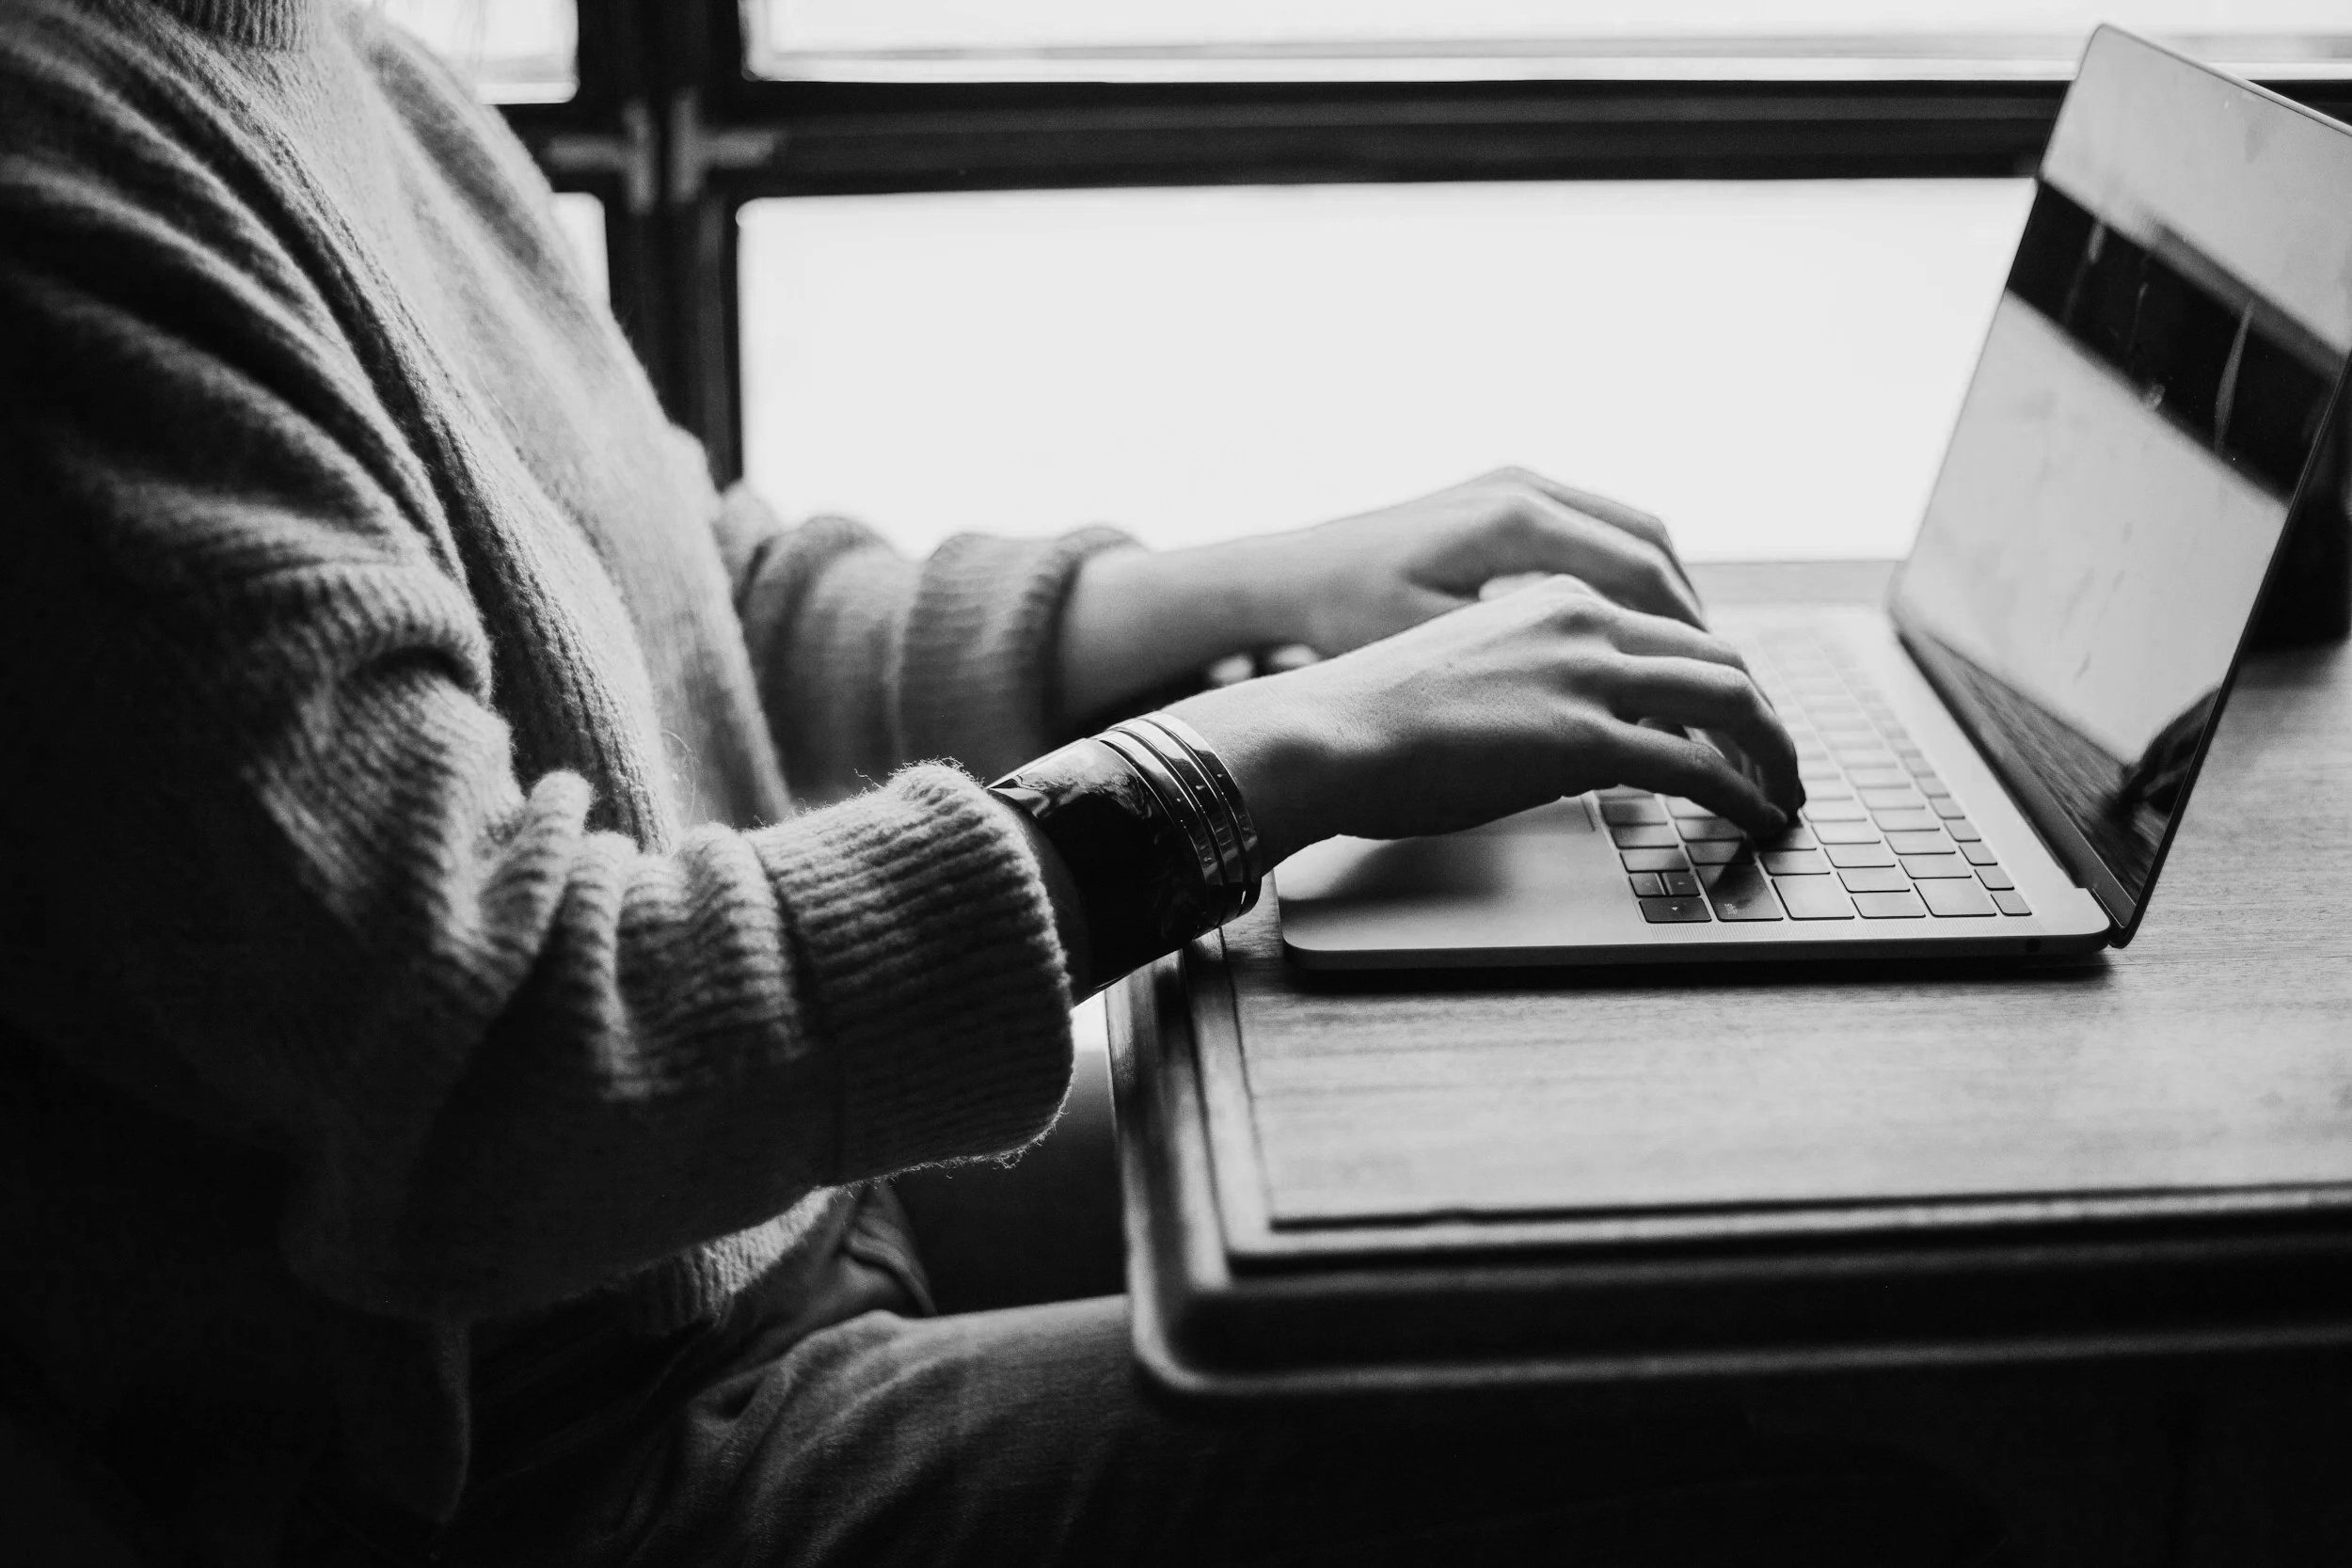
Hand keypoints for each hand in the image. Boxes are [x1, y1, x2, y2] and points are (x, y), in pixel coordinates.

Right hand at [1167, 576, 1799, 867]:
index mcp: (1555, 598)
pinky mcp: (1583, 737)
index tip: (1735, 723)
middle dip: (1765, 716)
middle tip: (1781, 763)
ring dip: (1772, 751)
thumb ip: (1536, 686)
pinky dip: (1742, 794)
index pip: (1672, 630)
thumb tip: (1572, 740)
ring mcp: (1587, 674)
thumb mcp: (1470, 672)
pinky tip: (1755, 819)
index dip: (1719, 679)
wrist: (1324, 731)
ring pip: (1728, 699)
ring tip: (1784, 794)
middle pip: (1719, 657)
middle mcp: (1583, 620)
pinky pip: (1698, 765)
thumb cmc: (1371, 717)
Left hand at [1253, 467, 1702, 657]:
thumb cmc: (1347, 618)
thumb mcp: (1437, 649)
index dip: (1687, 635)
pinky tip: (1631, 627)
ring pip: (1630, 531)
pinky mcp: (1503, 495)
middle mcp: (1524, 487)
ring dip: (1666, 592)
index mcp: (1514, 520)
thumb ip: (1531, 669)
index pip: (1640, 573)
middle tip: (1720, 679)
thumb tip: (1620, 707)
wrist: (1288, 575)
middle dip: (1691, 615)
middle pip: (1650, 546)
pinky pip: (1595, 528)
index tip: (1715, 688)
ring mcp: (1515, 483)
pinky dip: (1628, 574)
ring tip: (1689, 657)